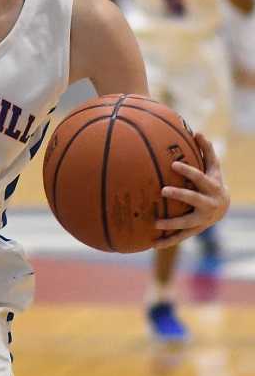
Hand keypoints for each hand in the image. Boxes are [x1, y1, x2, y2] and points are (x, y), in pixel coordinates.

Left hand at [153, 133, 229, 248]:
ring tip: (155, 223)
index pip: (199, 177)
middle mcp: (208, 204)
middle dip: (180, 195)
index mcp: (211, 187)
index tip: (174, 164)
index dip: (188, 171)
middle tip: (163, 190)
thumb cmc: (212, 181)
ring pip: (186, 223)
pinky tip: (152, 244)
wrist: (223, 207)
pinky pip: (180, 237)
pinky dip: (167, 241)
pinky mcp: (194, 231)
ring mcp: (202, 220)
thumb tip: (199, 131)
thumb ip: (206, 151)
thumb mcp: (213, 167)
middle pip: (194, 199)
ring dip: (171, 224)